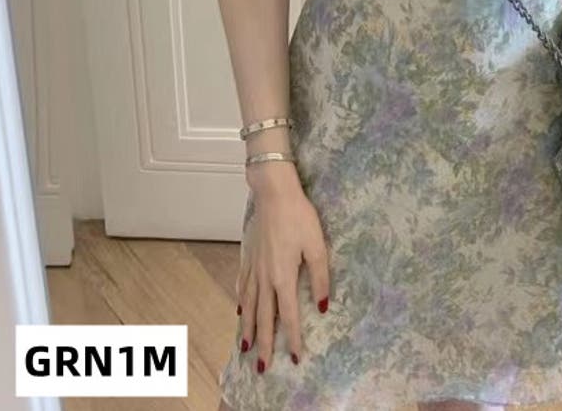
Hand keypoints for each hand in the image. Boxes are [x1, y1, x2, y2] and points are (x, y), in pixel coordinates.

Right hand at [237, 163, 329, 372]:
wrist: (273, 194)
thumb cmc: (299, 216)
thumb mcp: (317, 246)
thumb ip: (320, 277)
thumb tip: (321, 306)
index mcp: (283, 277)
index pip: (288, 316)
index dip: (292, 338)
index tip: (294, 357)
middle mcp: (265, 278)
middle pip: (264, 318)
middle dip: (264, 344)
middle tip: (262, 367)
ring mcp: (254, 267)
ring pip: (250, 305)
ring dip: (249, 328)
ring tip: (246, 346)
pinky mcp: (249, 255)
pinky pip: (243, 285)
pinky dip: (241, 301)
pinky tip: (240, 308)